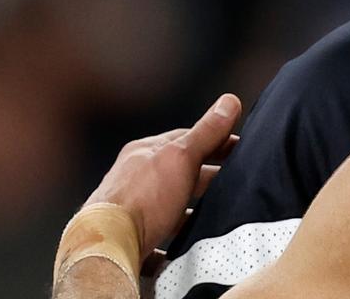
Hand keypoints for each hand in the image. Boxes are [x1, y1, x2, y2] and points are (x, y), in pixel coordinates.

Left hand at [84, 94, 241, 269]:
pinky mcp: (132, 240)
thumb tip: (228, 102)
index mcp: (145, 153)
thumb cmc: (142, 199)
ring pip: (171, 205)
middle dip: (208, 176)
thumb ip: (207, 132)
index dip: (216, 140)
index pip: (186, 138)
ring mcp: (132, 210)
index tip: (240, 147)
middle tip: (236, 181)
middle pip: (179, 173)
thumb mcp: (181, 157)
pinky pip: (161, 237)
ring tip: (218, 215)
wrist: (108, 248)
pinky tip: (190, 244)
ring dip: (193, 210)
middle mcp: (134, 179)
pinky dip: (177, 240)